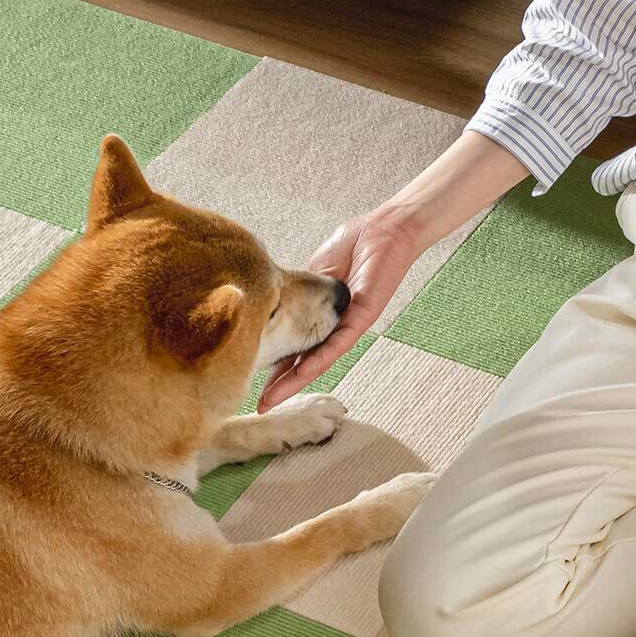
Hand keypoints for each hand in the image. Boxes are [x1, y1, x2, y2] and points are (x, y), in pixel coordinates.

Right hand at [256, 201, 427, 410]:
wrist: (384, 229)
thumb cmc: (355, 245)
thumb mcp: (315, 269)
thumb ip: (298, 290)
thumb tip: (272, 301)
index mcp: (321, 317)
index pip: (295, 347)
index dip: (276, 366)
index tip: (251, 381)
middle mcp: (336, 327)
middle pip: (306, 362)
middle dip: (283, 385)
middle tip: (261, 407)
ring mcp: (350, 324)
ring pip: (321, 358)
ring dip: (297, 380)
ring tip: (275, 398)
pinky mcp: (365, 314)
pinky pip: (341, 340)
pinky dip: (322, 356)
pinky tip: (305, 371)